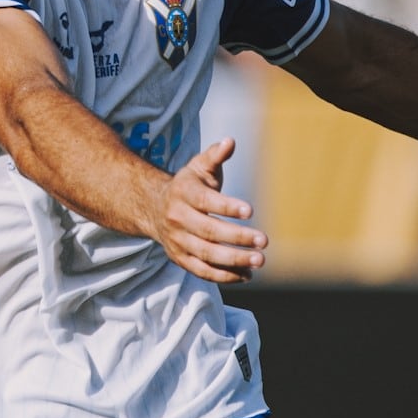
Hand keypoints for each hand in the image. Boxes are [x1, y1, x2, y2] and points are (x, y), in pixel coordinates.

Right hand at [150, 139, 268, 284]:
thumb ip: (215, 156)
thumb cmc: (187, 186)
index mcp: (183, 193)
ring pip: (206, 255)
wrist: (153, 208)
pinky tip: (247, 274)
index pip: (206, 201)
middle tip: (263, 240)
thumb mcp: (198, 167)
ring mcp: (177, 241)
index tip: (250, 210)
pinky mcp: (180, 259)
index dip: (227, 206)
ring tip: (259, 260)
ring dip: (234, 260)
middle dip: (237, 237)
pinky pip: (202, 271)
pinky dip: (224, 276)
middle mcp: (177, 218)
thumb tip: (230, 142)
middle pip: (208, 231)